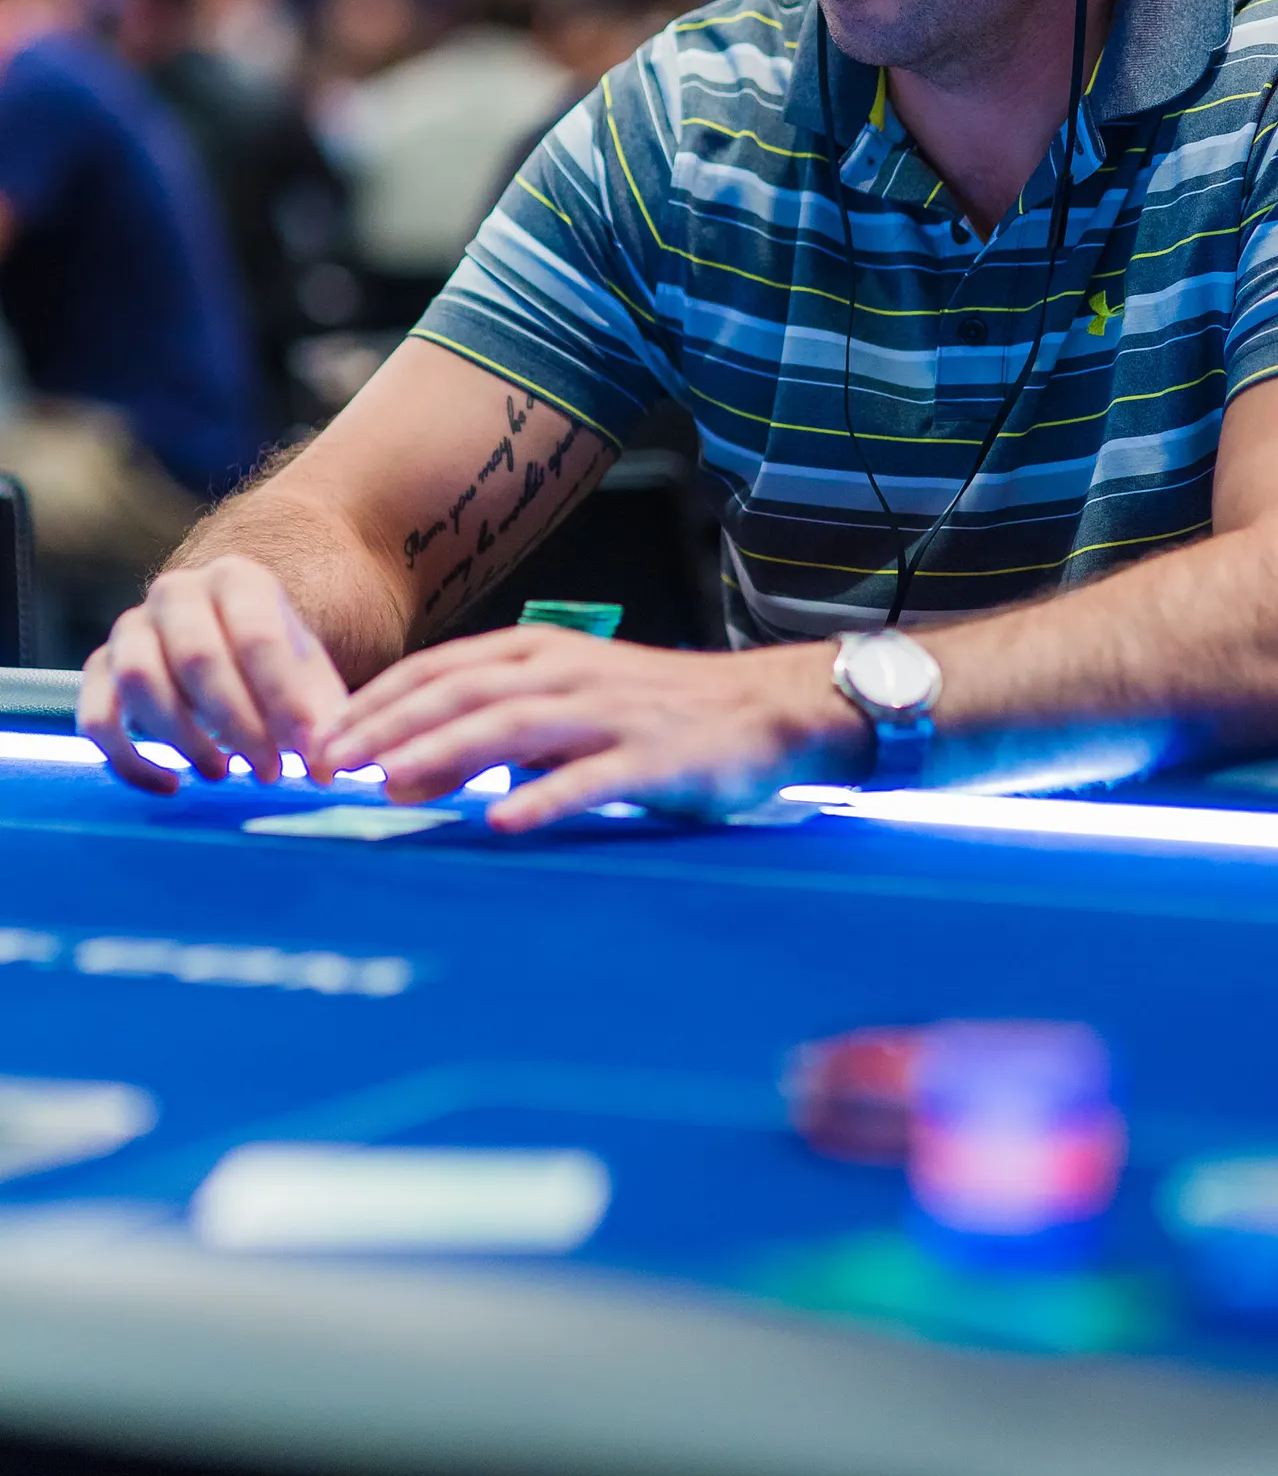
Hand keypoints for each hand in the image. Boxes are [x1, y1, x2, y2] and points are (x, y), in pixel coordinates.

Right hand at [77, 558, 349, 794]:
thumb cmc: (274, 665)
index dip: (283, 697)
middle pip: (198, 655)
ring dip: (182, 737)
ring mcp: (130, 628)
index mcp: (237, 579)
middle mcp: (176, 592)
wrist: (225, 646)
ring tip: (223, 774)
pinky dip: (127, 759)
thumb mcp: (308, 678)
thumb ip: (323, 717)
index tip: (307, 749)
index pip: (257, 635)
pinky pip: (96, 717)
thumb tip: (327, 767)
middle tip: (270, 772)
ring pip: (140, 679)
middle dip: (237, 722)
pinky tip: (170, 785)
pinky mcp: (99, 670)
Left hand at [304, 628, 859, 831]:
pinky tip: (504, 822)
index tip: (317, 739)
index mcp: (538, 652)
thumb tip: (396, 774)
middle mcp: (567, 673)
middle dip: (389, 726)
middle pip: (463, 691)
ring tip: (390, 785)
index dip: (375, 702)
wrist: (762, 709)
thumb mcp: (562, 707)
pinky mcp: (655, 757)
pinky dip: (545, 797)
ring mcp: (611, 713)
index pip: (438, 669)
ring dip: (446, 752)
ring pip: (514, 725)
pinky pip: (593, 777)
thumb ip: (486, 734)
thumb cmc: (650, 713)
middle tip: (326, 764)